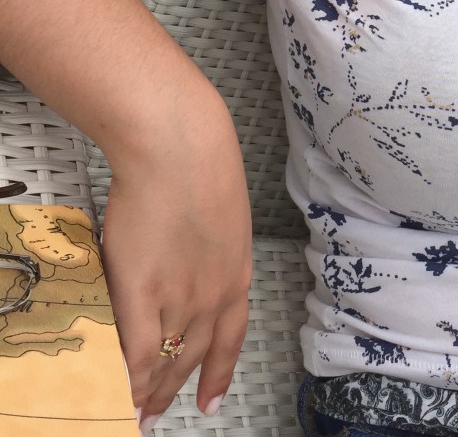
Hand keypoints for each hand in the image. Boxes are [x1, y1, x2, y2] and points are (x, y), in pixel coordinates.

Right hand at [101, 112, 251, 428]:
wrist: (180, 148)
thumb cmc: (201, 165)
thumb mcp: (223, 217)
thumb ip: (213, 250)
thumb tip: (195, 262)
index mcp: (237, 275)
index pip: (230, 340)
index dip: (217, 374)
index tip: (210, 401)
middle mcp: (214, 295)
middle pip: (193, 357)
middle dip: (175, 389)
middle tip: (156, 415)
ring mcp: (180, 297)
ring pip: (164, 359)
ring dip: (149, 391)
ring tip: (135, 412)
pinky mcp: (143, 292)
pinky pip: (137, 351)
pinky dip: (129, 378)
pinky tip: (120, 393)